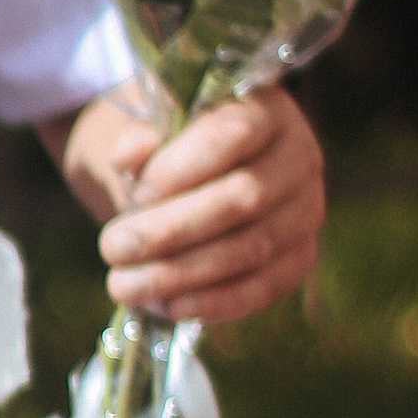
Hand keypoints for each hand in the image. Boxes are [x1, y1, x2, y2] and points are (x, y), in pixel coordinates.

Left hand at [47, 83, 325, 326]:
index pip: (233, 134)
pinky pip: (263, 288)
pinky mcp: (299, 258)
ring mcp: (305, 211)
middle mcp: (298, 158)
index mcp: (264, 109)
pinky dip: (214, 302)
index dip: (183, 167)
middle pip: (243, 199)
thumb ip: (139, 137)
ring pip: (251, 249)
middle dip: (172, 229)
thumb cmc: (165, 146)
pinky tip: (167, 307)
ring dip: (183, 274)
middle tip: (112, 248)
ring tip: (124, 286)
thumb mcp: (146, 128)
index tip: (137, 193)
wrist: (192, 176)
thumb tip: (131, 155)